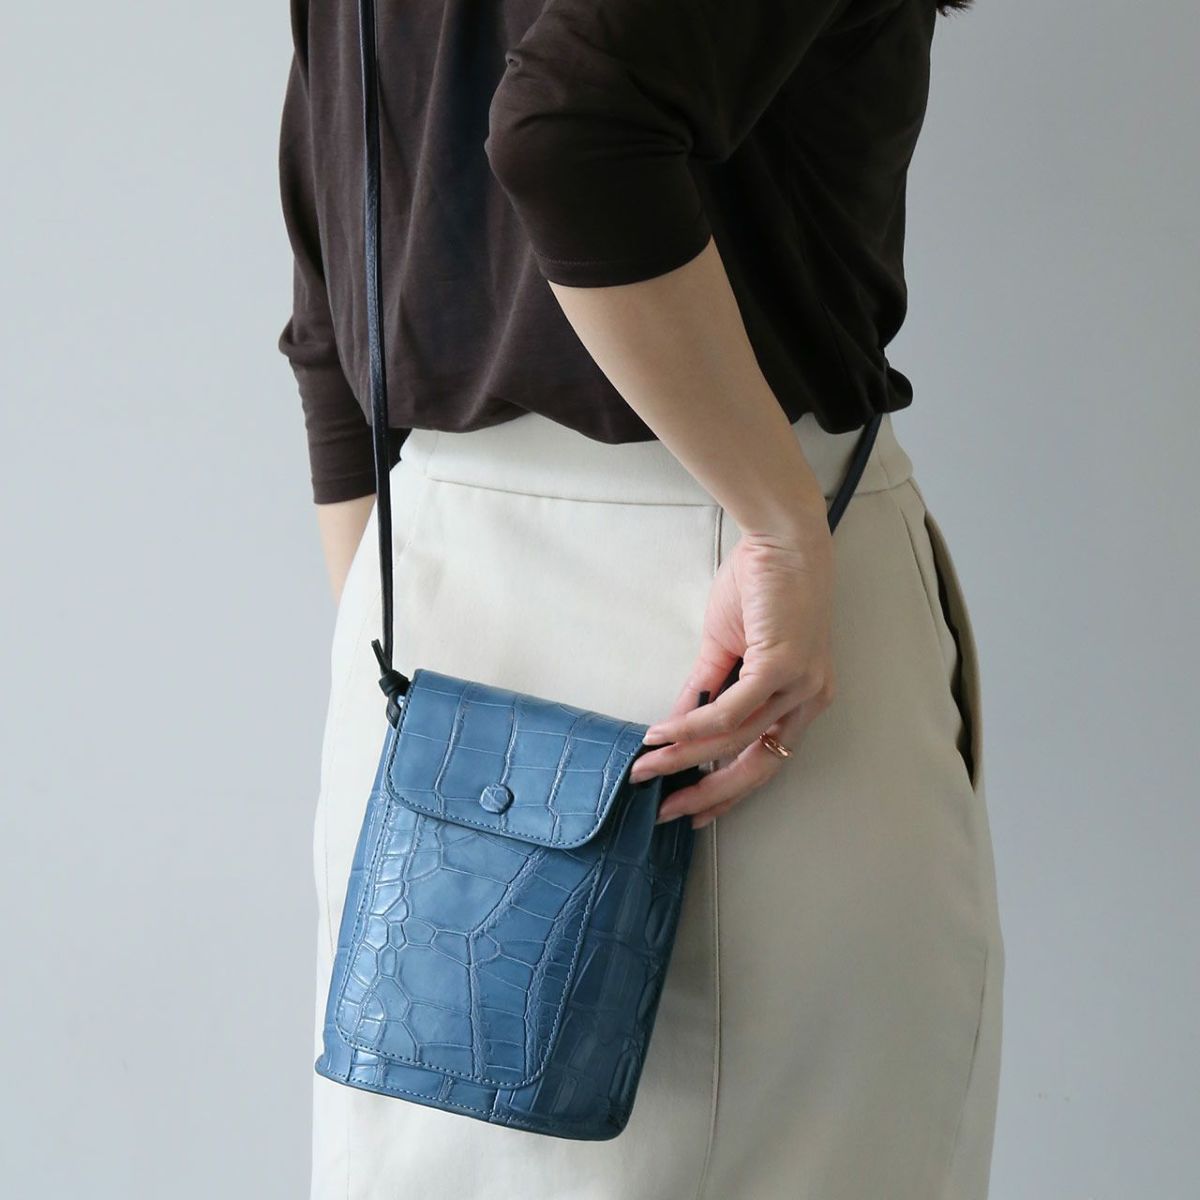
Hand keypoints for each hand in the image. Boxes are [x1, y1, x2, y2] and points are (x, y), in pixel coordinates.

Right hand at [629, 519, 837, 829]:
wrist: (782, 539)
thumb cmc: (761, 586)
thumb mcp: (728, 646)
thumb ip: (707, 688)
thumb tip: (678, 725)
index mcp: (803, 699)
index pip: (766, 759)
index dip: (729, 791)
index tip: (694, 812)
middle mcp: (810, 701)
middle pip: (757, 765)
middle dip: (707, 793)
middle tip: (664, 811)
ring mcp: (800, 686)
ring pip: (735, 741)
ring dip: (684, 758)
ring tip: (646, 768)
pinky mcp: (783, 667)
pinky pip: (731, 711)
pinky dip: (692, 726)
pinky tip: (663, 735)